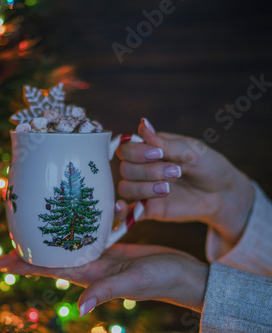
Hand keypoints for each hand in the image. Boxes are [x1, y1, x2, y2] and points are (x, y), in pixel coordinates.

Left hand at [0, 244, 207, 315]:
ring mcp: (102, 256)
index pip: (49, 269)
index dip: (24, 266)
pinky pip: (92, 233)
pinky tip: (75, 214)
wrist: (184, 274)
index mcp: (90, 274)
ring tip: (34, 224)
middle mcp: (91, 265)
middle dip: (30, 250)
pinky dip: (81, 225)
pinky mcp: (115, 246)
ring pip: (69, 243)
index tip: (0, 263)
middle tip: (8, 240)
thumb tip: (80, 309)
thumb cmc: (162, 280)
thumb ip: (106, 292)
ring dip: (51, 236)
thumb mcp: (133, 283)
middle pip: (53, 256)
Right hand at [115, 118, 254, 246]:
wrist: (223, 193)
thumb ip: (163, 142)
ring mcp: (143, 190)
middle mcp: (141, 169)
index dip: (136, 153)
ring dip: (145, 188)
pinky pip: (126, 214)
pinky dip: (120, 212)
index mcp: (148, 150)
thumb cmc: (207, 165)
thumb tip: (142, 123)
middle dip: (149, 171)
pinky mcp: (147, 210)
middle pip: (125, 169)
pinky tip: (125, 208)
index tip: (159, 154)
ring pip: (125, 189)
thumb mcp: (190, 150)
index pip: (125, 149)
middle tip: (176, 172)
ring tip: (168, 189)